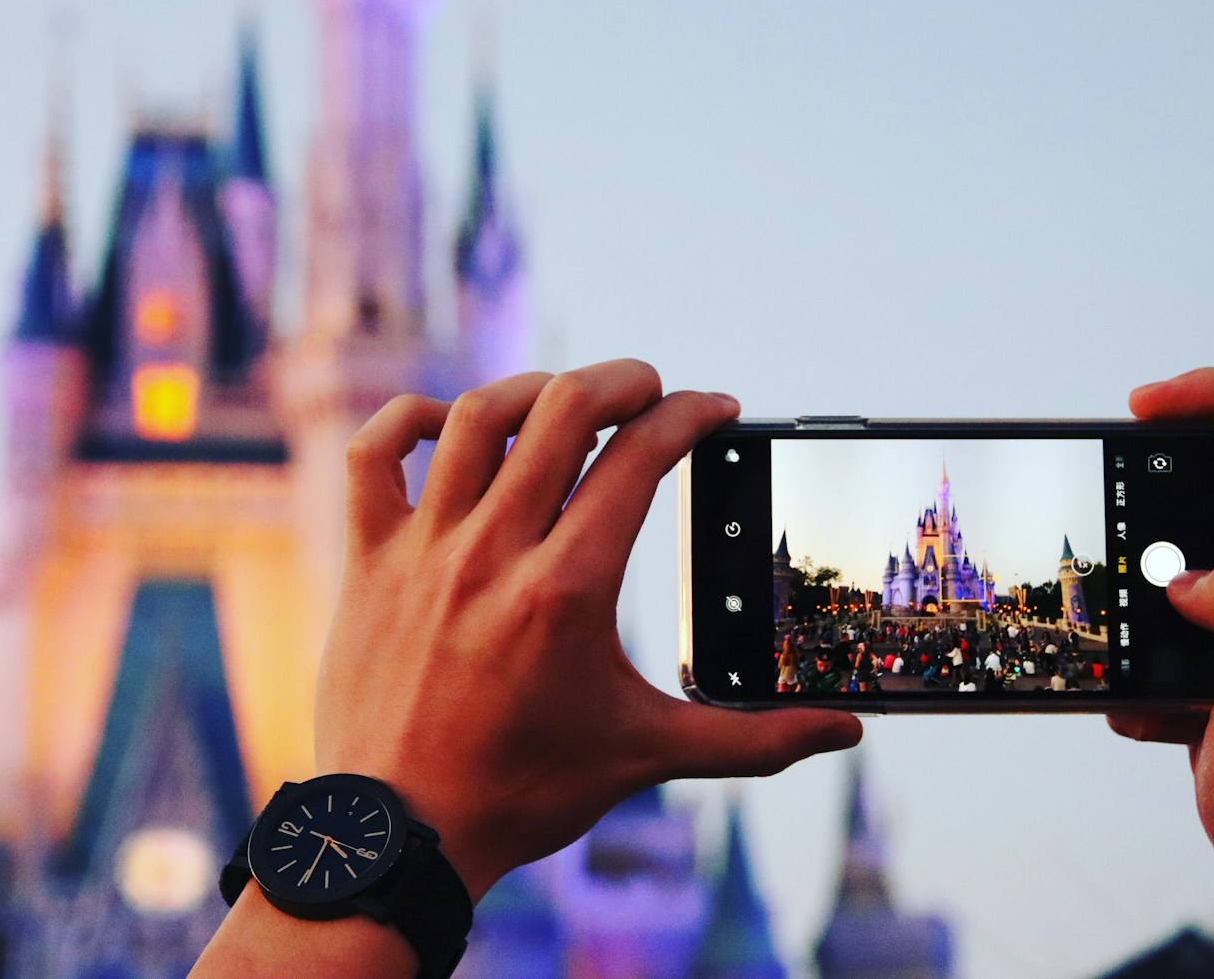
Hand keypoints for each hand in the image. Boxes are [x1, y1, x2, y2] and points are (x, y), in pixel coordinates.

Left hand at [313, 360, 860, 898]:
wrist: (401, 834)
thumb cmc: (522, 792)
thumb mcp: (647, 756)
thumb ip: (754, 739)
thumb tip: (843, 731)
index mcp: (568, 588)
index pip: (640, 458)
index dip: (690, 416)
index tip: (715, 410)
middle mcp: (494, 551)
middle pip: (562, 409)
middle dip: (622, 380)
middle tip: (650, 390)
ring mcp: (424, 549)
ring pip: (473, 417)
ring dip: (531, 390)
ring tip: (564, 400)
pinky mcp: (370, 560)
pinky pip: (374, 456)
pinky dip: (407, 420)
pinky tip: (445, 425)